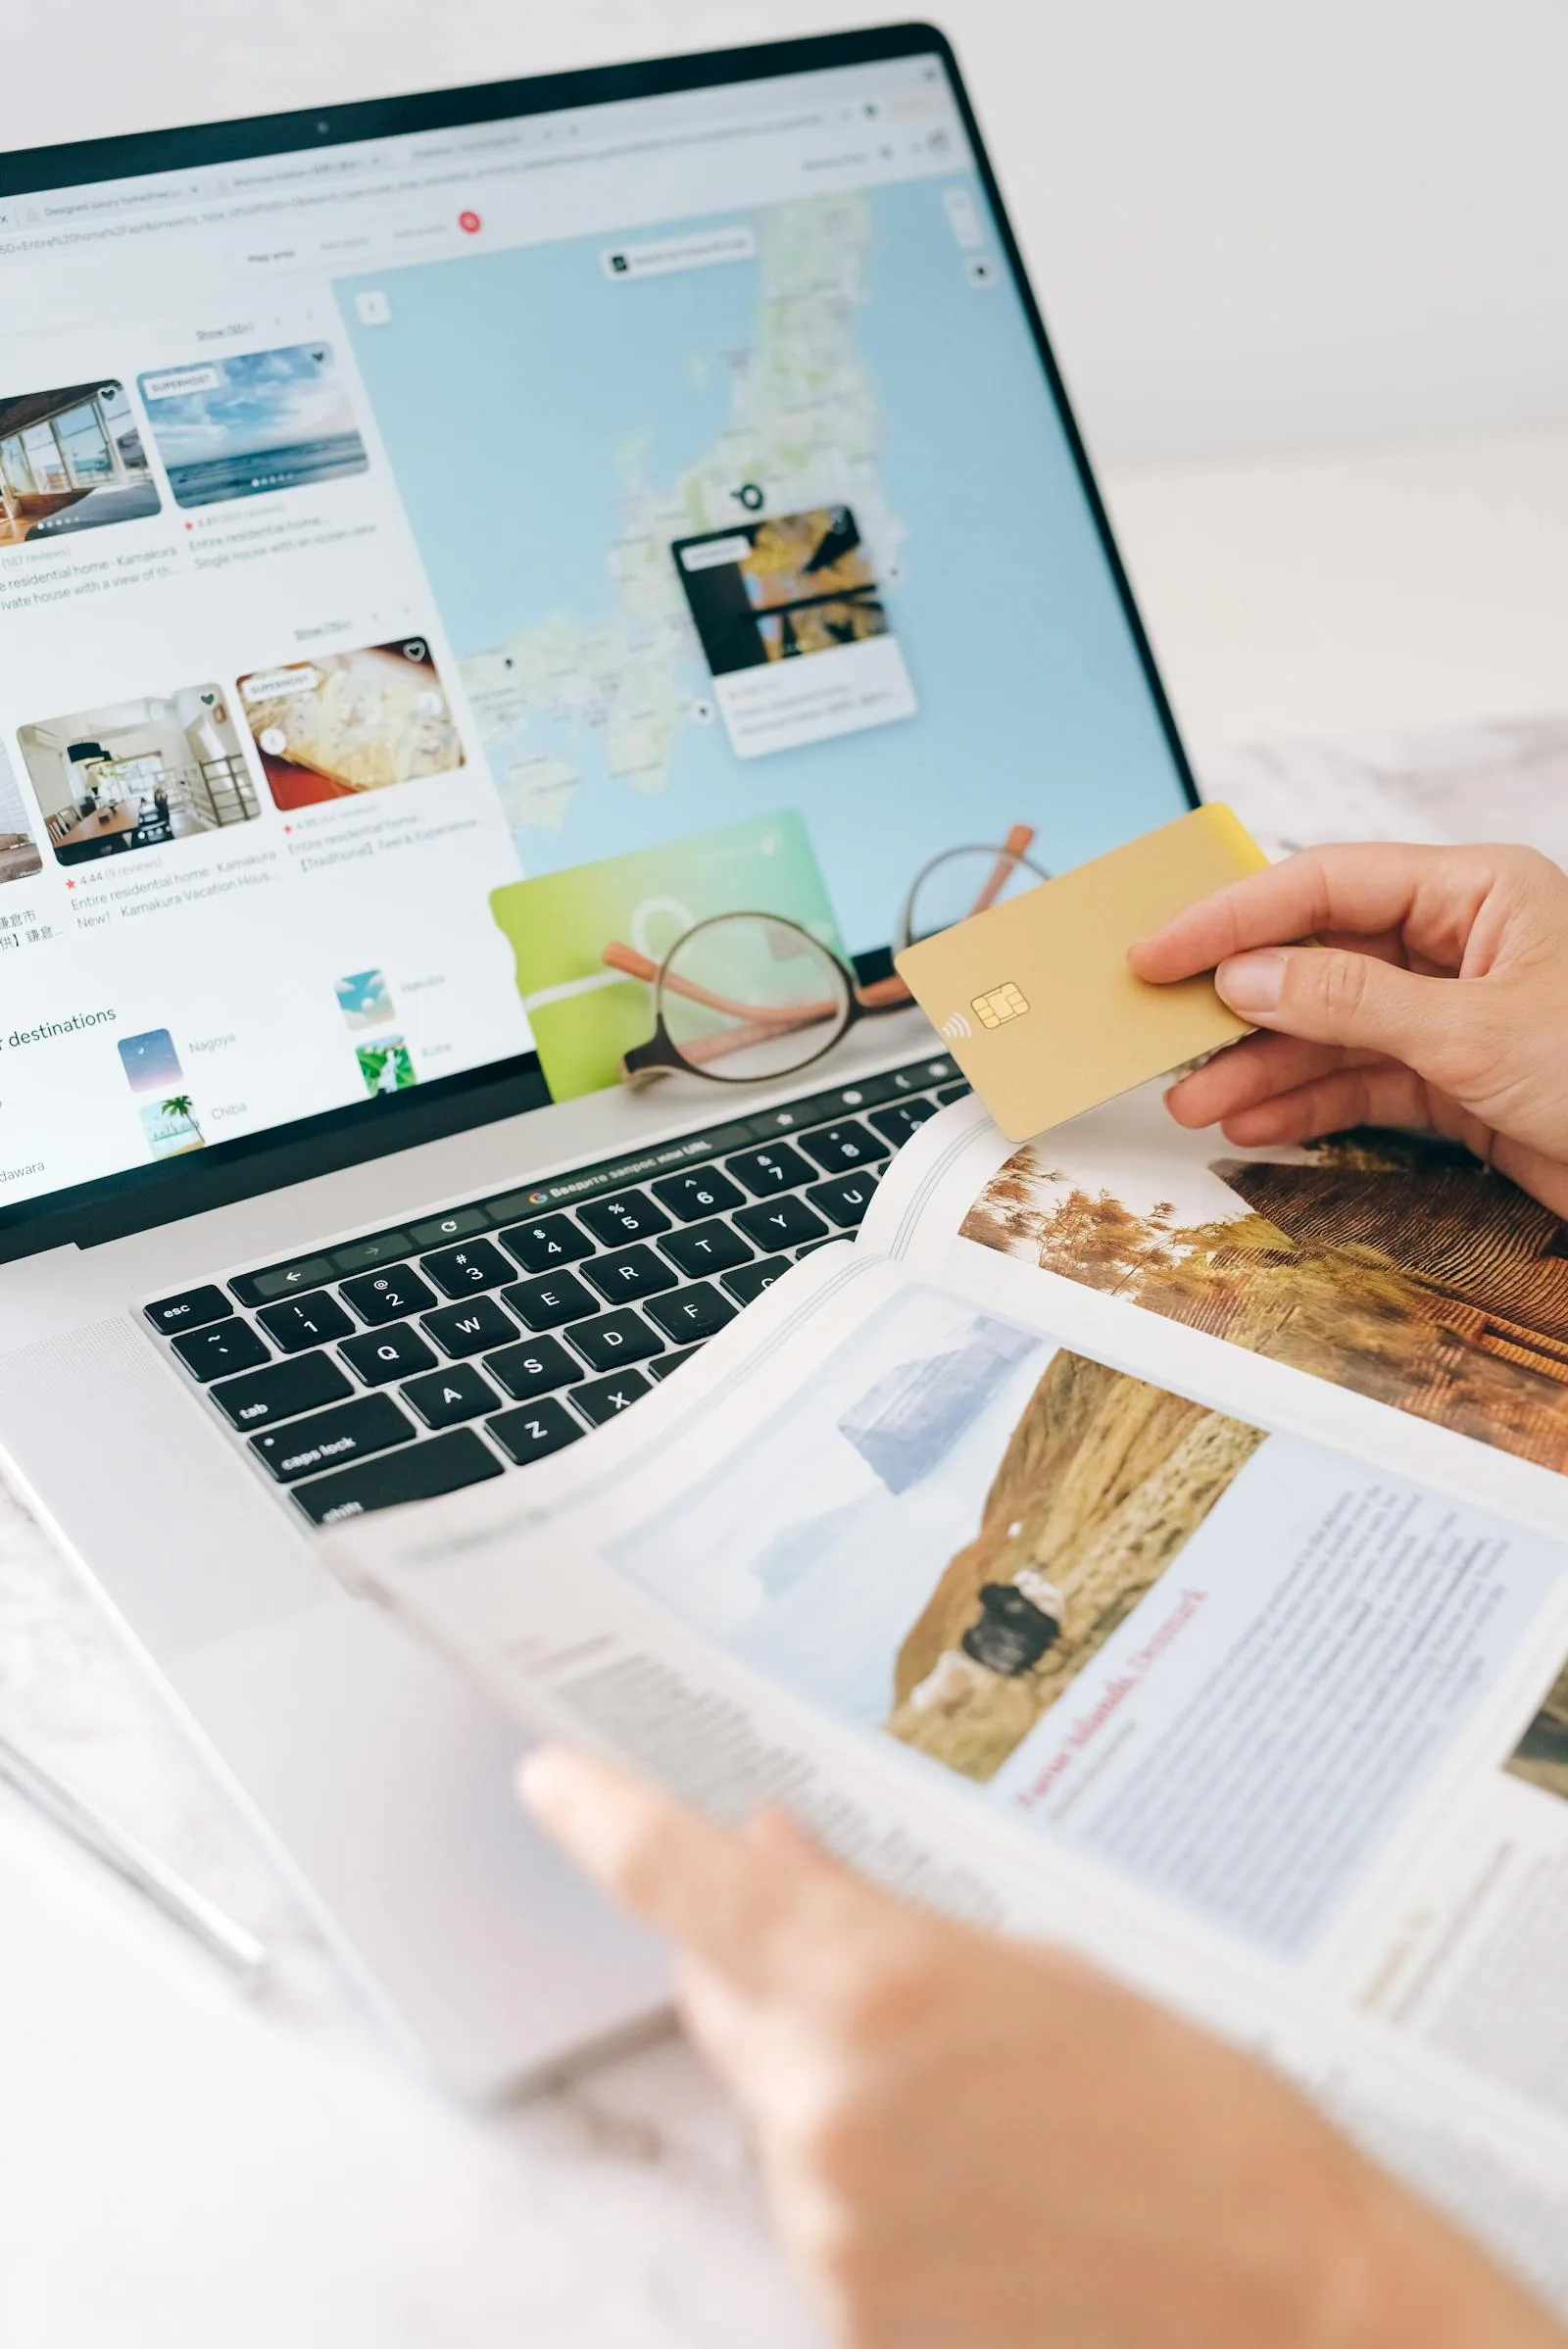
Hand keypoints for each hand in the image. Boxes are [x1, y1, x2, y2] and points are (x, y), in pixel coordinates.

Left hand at [520, 1748, 1560, 2348]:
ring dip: (832, 2088)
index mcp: (877, 1982)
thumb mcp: (1044, 1975)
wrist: (1290, 2315)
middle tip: (881, 1970)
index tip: (551, 1780)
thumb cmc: (1200, 2127)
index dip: (603, 1818)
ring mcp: (826, 2226)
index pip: (683, 1882)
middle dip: (769, 1969)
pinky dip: (864, 2185)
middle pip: (724, 2001)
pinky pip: (815, 2214)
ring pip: (773, 2112)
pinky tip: (981, 2192)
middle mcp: (823, 2105)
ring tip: (988, 2113)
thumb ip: (880, 1922)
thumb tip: (774, 1863)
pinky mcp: (846, 2318)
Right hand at [1127, 843, 1567, 1216]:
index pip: (1326, 885)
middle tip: (1160, 1029)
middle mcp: (1457, 943)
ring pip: (1328, 1027)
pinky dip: (1302, 1102)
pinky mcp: (1453, 1078)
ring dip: (1258, 1063)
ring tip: (1192, 1098)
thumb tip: (1246, 978)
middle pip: (1317, 956)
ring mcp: (1451, 1012)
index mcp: (1476, 891)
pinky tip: (1250, 1118)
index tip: (1159, 951)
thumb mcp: (1474, 1033)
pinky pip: (1357, 1080)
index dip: (1232, 917)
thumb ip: (1351, 1002)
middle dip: (1238, 1000)